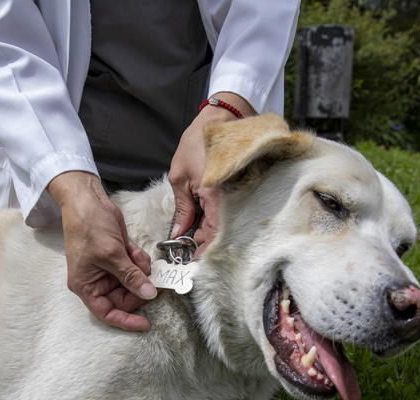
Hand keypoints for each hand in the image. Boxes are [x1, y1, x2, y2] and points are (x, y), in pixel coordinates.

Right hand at [48, 171, 156, 331]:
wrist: (88, 201)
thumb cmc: (88, 226)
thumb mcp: (112, 254)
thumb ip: (131, 276)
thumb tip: (148, 295)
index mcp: (86, 286)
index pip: (107, 312)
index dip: (126, 320)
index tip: (146, 323)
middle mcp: (97, 282)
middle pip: (125, 298)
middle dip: (138, 286)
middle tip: (148, 275)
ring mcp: (109, 270)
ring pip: (134, 283)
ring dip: (140, 271)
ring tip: (135, 255)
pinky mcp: (119, 259)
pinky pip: (136, 269)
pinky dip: (140, 261)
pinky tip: (133, 248)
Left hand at [168, 92, 255, 258]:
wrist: (219, 120)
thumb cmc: (198, 143)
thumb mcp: (179, 177)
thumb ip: (182, 208)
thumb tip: (179, 232)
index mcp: (213, 194)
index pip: (214, 232)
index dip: (205, 249)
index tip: (195, 258)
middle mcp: (229, 195)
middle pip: (222, 230)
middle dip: (207, 242)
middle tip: (193, 248)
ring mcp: (237, 191)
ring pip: (226, 221)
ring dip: (212, 231)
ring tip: (198, 235)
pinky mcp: (240, 187)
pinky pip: (230, 210)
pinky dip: (219, 218)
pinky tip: (208, 220)